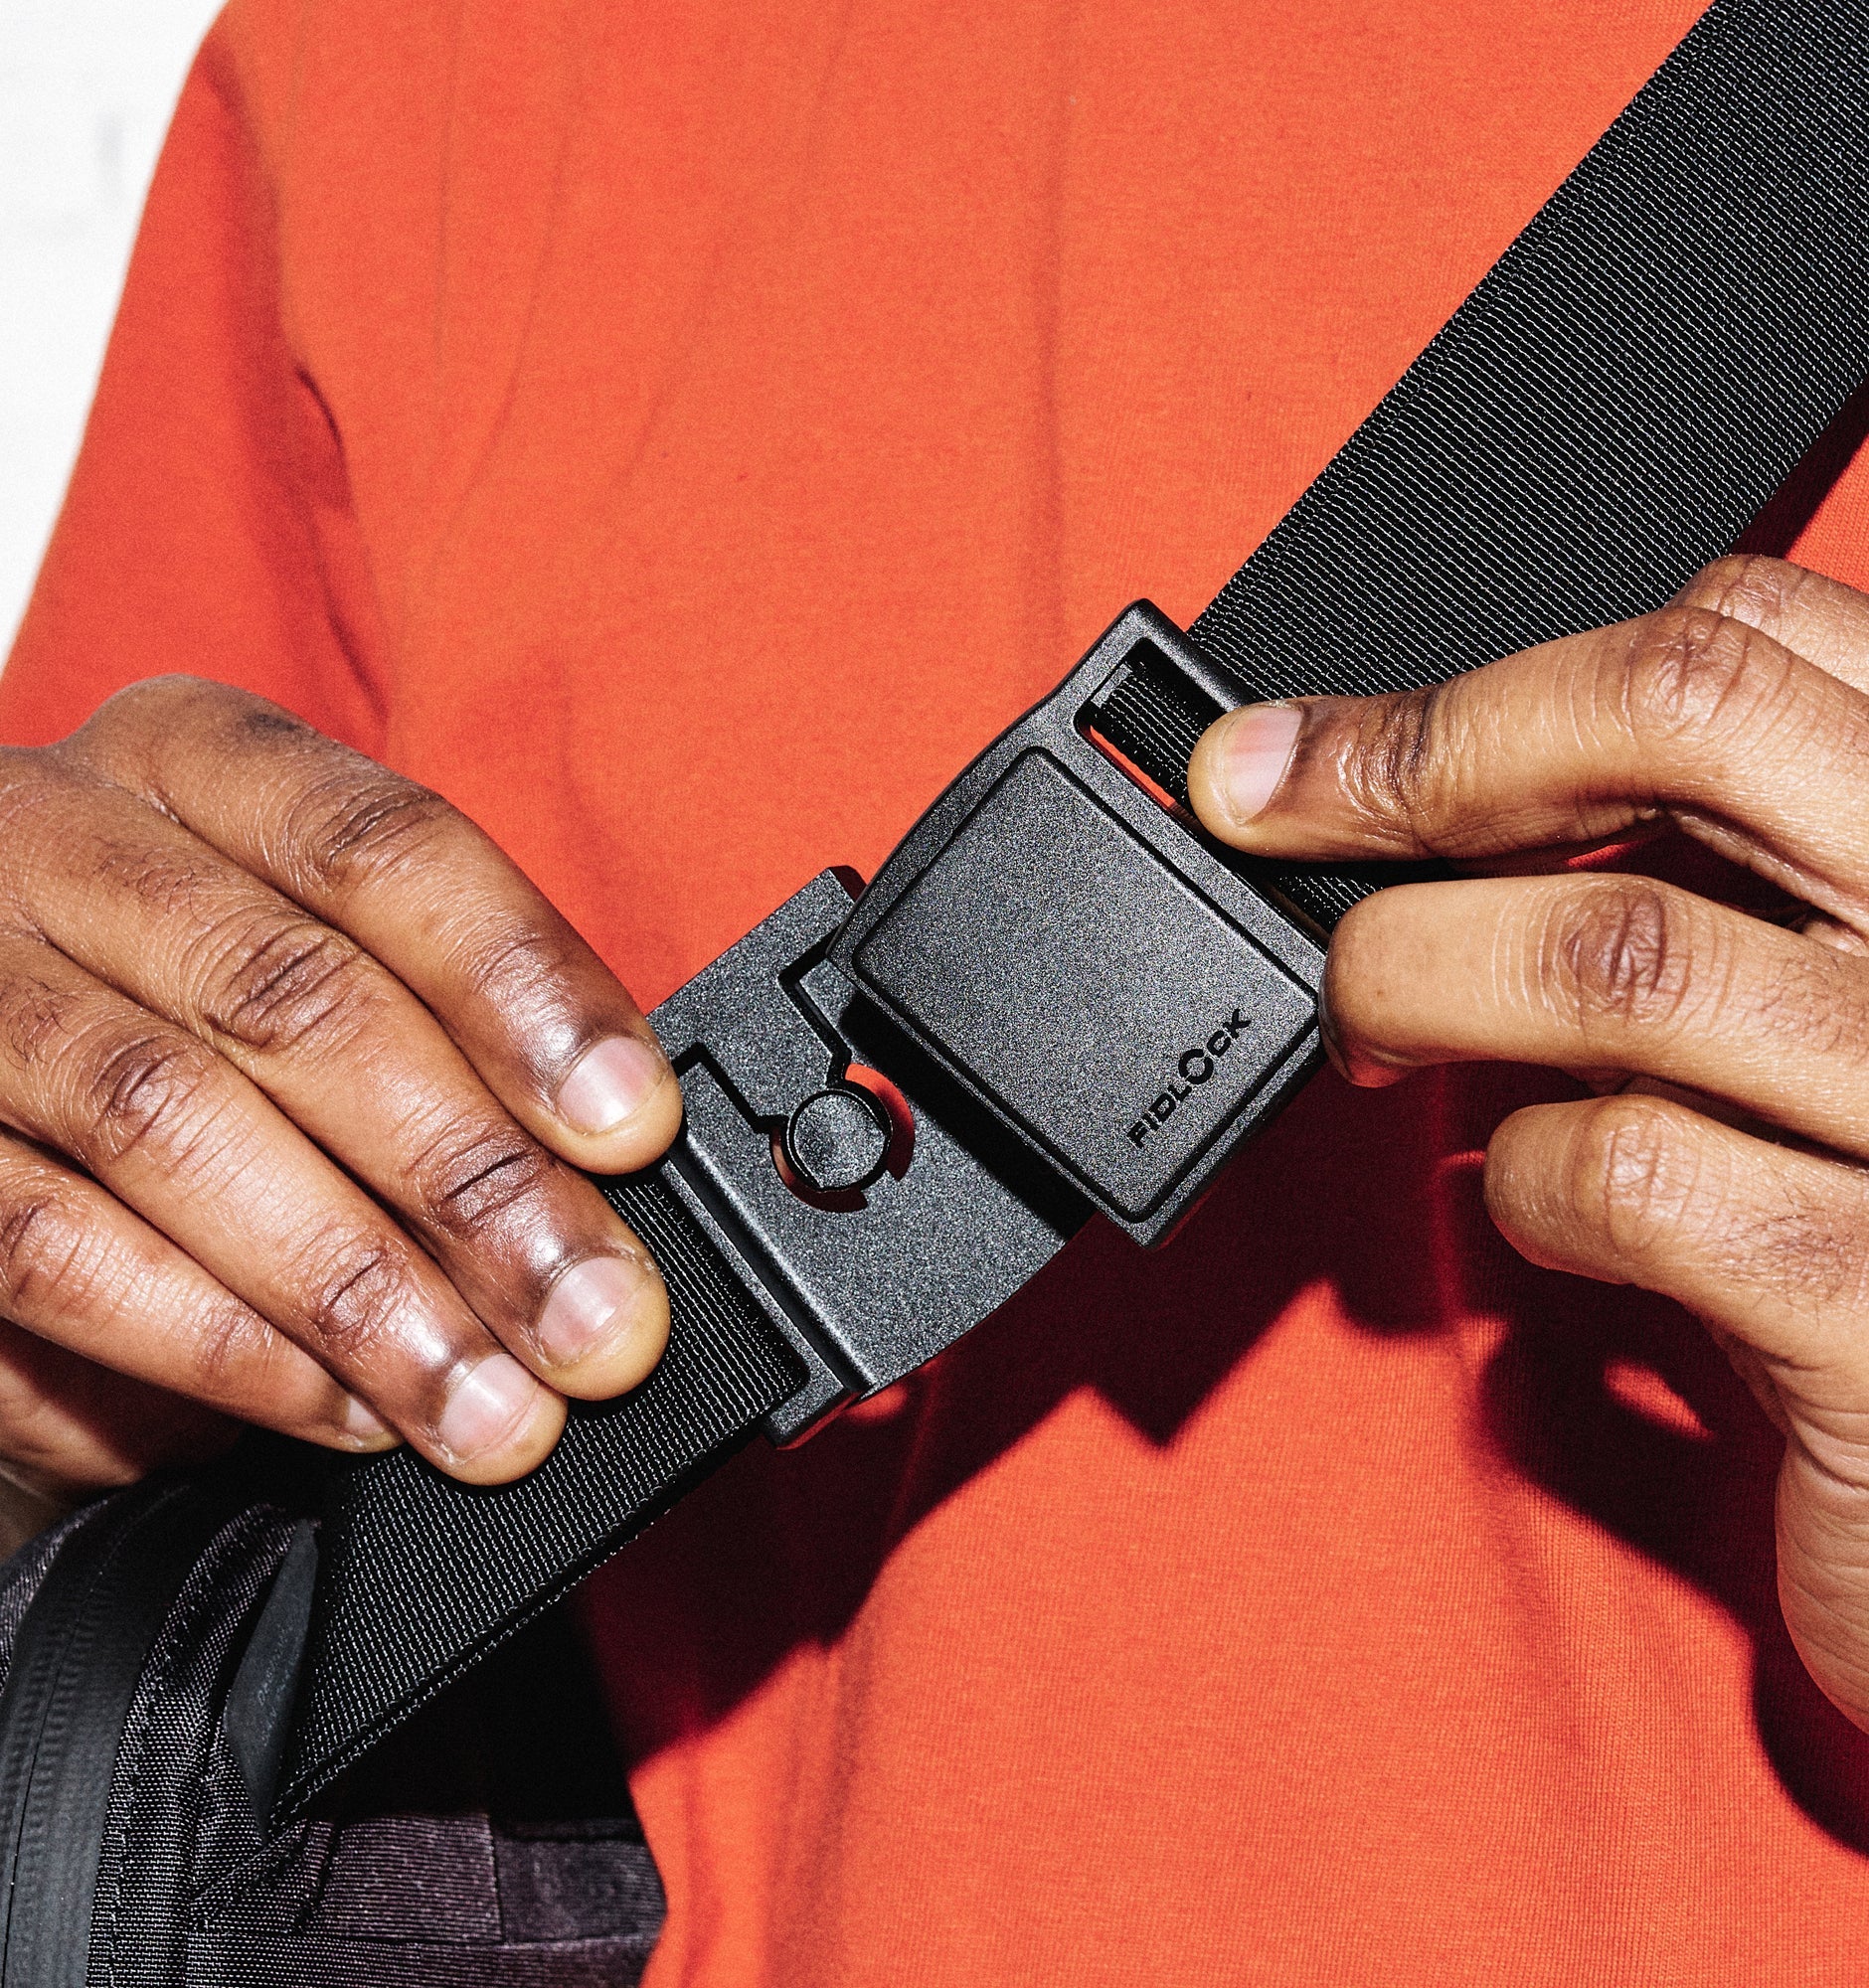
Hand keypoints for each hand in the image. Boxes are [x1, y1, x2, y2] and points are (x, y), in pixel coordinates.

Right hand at [0, 677, 680, 1505]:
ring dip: (359, 1287)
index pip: (382, 846)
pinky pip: (51, 1246)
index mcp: (194, 760)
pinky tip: (335, 1407)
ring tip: (485, 1401)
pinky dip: (215, 1344)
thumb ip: (447, 1025)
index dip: (522, 988)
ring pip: (170, 1122)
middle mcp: (53, 837)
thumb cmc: (193, 1021)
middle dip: (470, 1177)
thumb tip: (616, 1148)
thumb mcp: (316, 961)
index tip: (630, 1124)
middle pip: (290, 993)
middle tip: (591, 1315)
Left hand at [1188, 554, 1868, 1732]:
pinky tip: (1528, 1197)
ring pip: (1622, 948)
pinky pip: (1633, 1171)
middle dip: (1419, 760)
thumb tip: (1399, 793)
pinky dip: (1522, 1179)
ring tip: (1369, 1024)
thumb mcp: (1805, 999)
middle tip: (1272, 818)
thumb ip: (1681, 880)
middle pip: (1685, 710)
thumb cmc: (1868, 1202)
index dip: (1490, 681)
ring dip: (1417, 974)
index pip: (1744, 632)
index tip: (1318, 747)